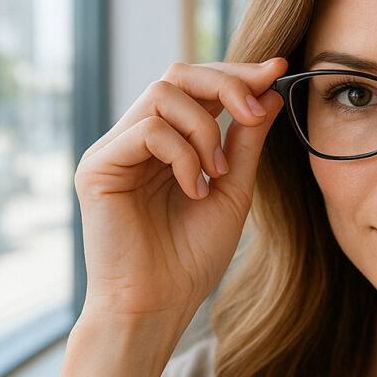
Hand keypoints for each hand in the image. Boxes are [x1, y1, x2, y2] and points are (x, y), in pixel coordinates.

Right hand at [73, 57, 285, 326]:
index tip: (278, 70)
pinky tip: (194, 190)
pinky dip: (182, 155)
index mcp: (169, 143)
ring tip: (217, 174)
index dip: (238, 73)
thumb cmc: (191, 258)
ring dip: (204, 129)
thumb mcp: (233, 191)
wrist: (158, 306)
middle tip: (255, 109)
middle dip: (225, 83)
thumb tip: (269, 93)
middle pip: (177, 75)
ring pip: (163, 93)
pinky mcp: (98, 167)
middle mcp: (138, 139)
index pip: (198, 87)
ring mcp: (115, 150)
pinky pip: (147, 130)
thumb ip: (246, 142)